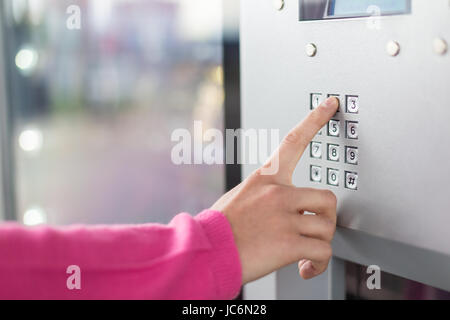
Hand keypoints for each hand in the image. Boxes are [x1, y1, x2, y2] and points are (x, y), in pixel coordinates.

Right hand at [211, 97, 338, 283]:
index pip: (294, 141)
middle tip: (315, 230)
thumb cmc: (220, 228)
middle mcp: (277, 194)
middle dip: (326, 218)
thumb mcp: (240, 198)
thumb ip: (266, 196)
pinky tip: (306, 267)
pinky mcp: (288, 243)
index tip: (331, 104)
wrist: (206, 252)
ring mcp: (284, 218)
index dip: (315, 119)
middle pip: (328, 198)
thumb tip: (289, 204)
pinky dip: (318, 264)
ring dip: (320, 244)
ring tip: (306, 254)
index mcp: (265, 179)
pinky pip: (322, 252)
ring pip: (328, 228)